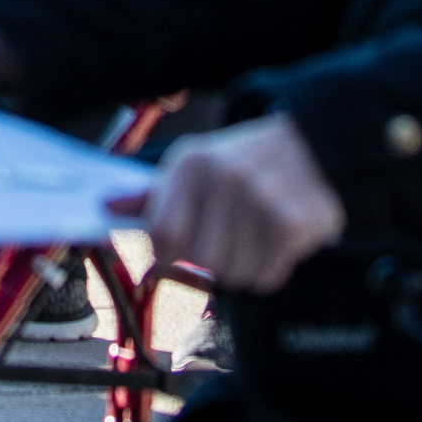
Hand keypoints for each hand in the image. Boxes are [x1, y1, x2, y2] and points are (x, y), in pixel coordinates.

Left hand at [123, 115, 348, 294]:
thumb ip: (152, 194)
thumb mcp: (197, 166)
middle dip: (209, 265)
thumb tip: (105, 206)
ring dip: (242, 268)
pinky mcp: (294, 221)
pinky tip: (276, 240)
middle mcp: (225, 177)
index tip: (172, 262)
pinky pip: (267, 276)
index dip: (164, 259)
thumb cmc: (245, 163)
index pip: (161, 235)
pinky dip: (271, 269)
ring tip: (254, 237)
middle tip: (226, 242)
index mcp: (192, 163)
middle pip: (197, 263)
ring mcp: (261, 199)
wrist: (317, 145)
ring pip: (233, 275)